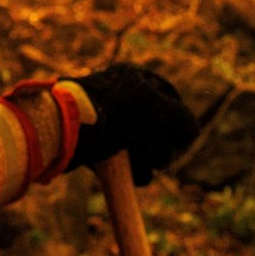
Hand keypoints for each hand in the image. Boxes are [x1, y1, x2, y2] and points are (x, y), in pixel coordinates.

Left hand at [68, 63, 198, 185]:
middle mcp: (124, 99)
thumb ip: (179, 117)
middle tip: (160, 157)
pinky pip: (128, 161)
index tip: (182, 138)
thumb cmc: (107, 112)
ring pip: (146, 146)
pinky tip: (137, 176)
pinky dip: (136, 170)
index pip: (169, 97)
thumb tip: (193, 131)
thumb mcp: (149, 107)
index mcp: (134, 79)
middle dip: (164, 145)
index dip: (178, 119)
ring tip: (147, 165)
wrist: (61, 131)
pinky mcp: (100, 147)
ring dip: (153, 159)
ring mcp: (112, 124)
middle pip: (160, 126)